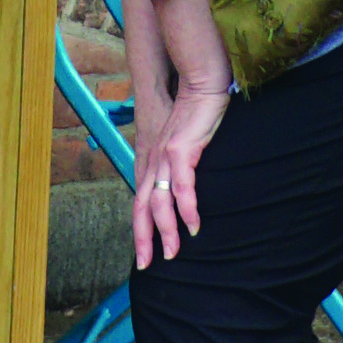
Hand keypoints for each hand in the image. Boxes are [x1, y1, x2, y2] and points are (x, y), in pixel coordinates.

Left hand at [127, 0, 233, 266]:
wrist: (202, 77)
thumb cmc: (197, 106)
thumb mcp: (187, 137)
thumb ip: (185, 158)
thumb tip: (189, 177)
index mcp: (153, 158)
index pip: (143, 198)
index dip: (141, 226)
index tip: (144, 251)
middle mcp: (153, 159)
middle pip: (143, 206)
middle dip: (144, 238)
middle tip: (149, 265)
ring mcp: (164, 154)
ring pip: (159, 202)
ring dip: (165, 230)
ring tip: (171, 254)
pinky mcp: (180, 148)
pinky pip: (182, 186)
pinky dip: (186, 207)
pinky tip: (191, 226)